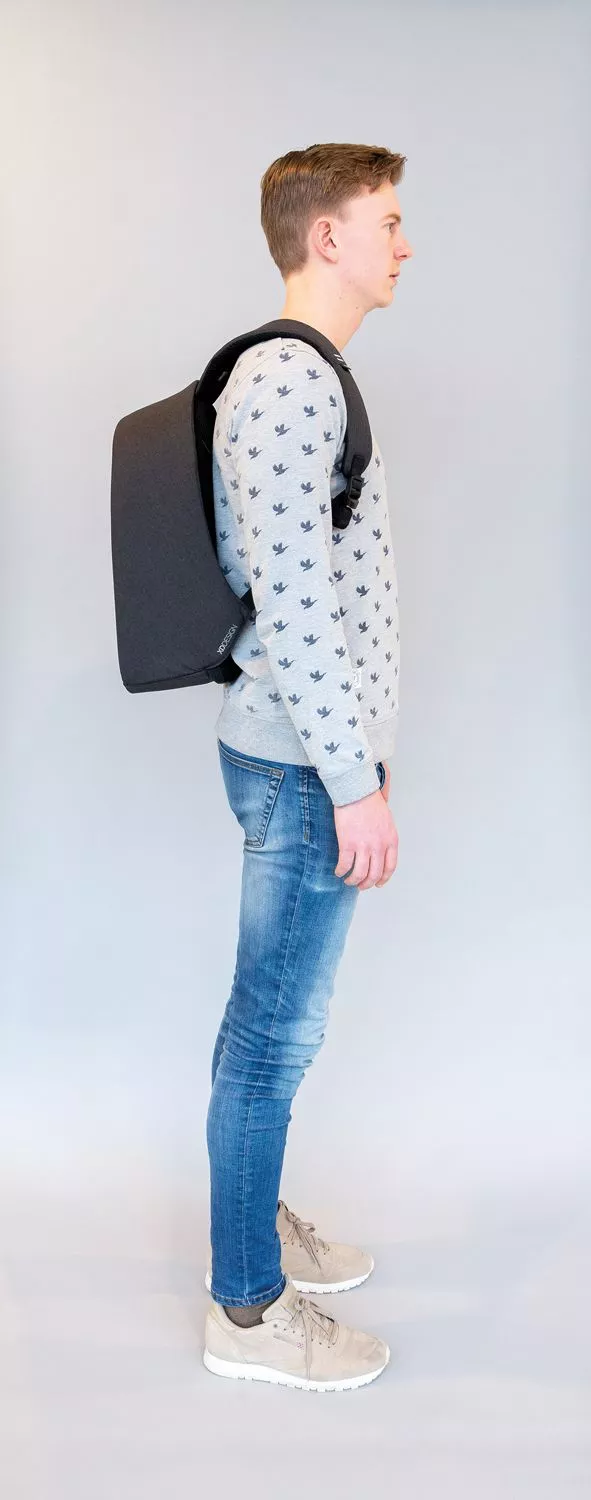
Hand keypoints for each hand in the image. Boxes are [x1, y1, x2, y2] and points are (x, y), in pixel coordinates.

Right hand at [333, 769, 398, 889]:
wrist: (356, 791)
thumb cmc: (370, 801)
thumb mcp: (387, 820)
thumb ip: (385, 836)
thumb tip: (380, 847)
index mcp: (391, 840)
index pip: (390, 867)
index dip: (383, 879)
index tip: (378, 883)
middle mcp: (379, 846)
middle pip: (374, 875)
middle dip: (366, 884)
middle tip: (360, 885)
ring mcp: (363, 846)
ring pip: (359, 874)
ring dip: (353, 881)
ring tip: (348, 881)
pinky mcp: (348, 844)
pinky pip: (344, 865)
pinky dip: (341, 871)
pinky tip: (338, 871)